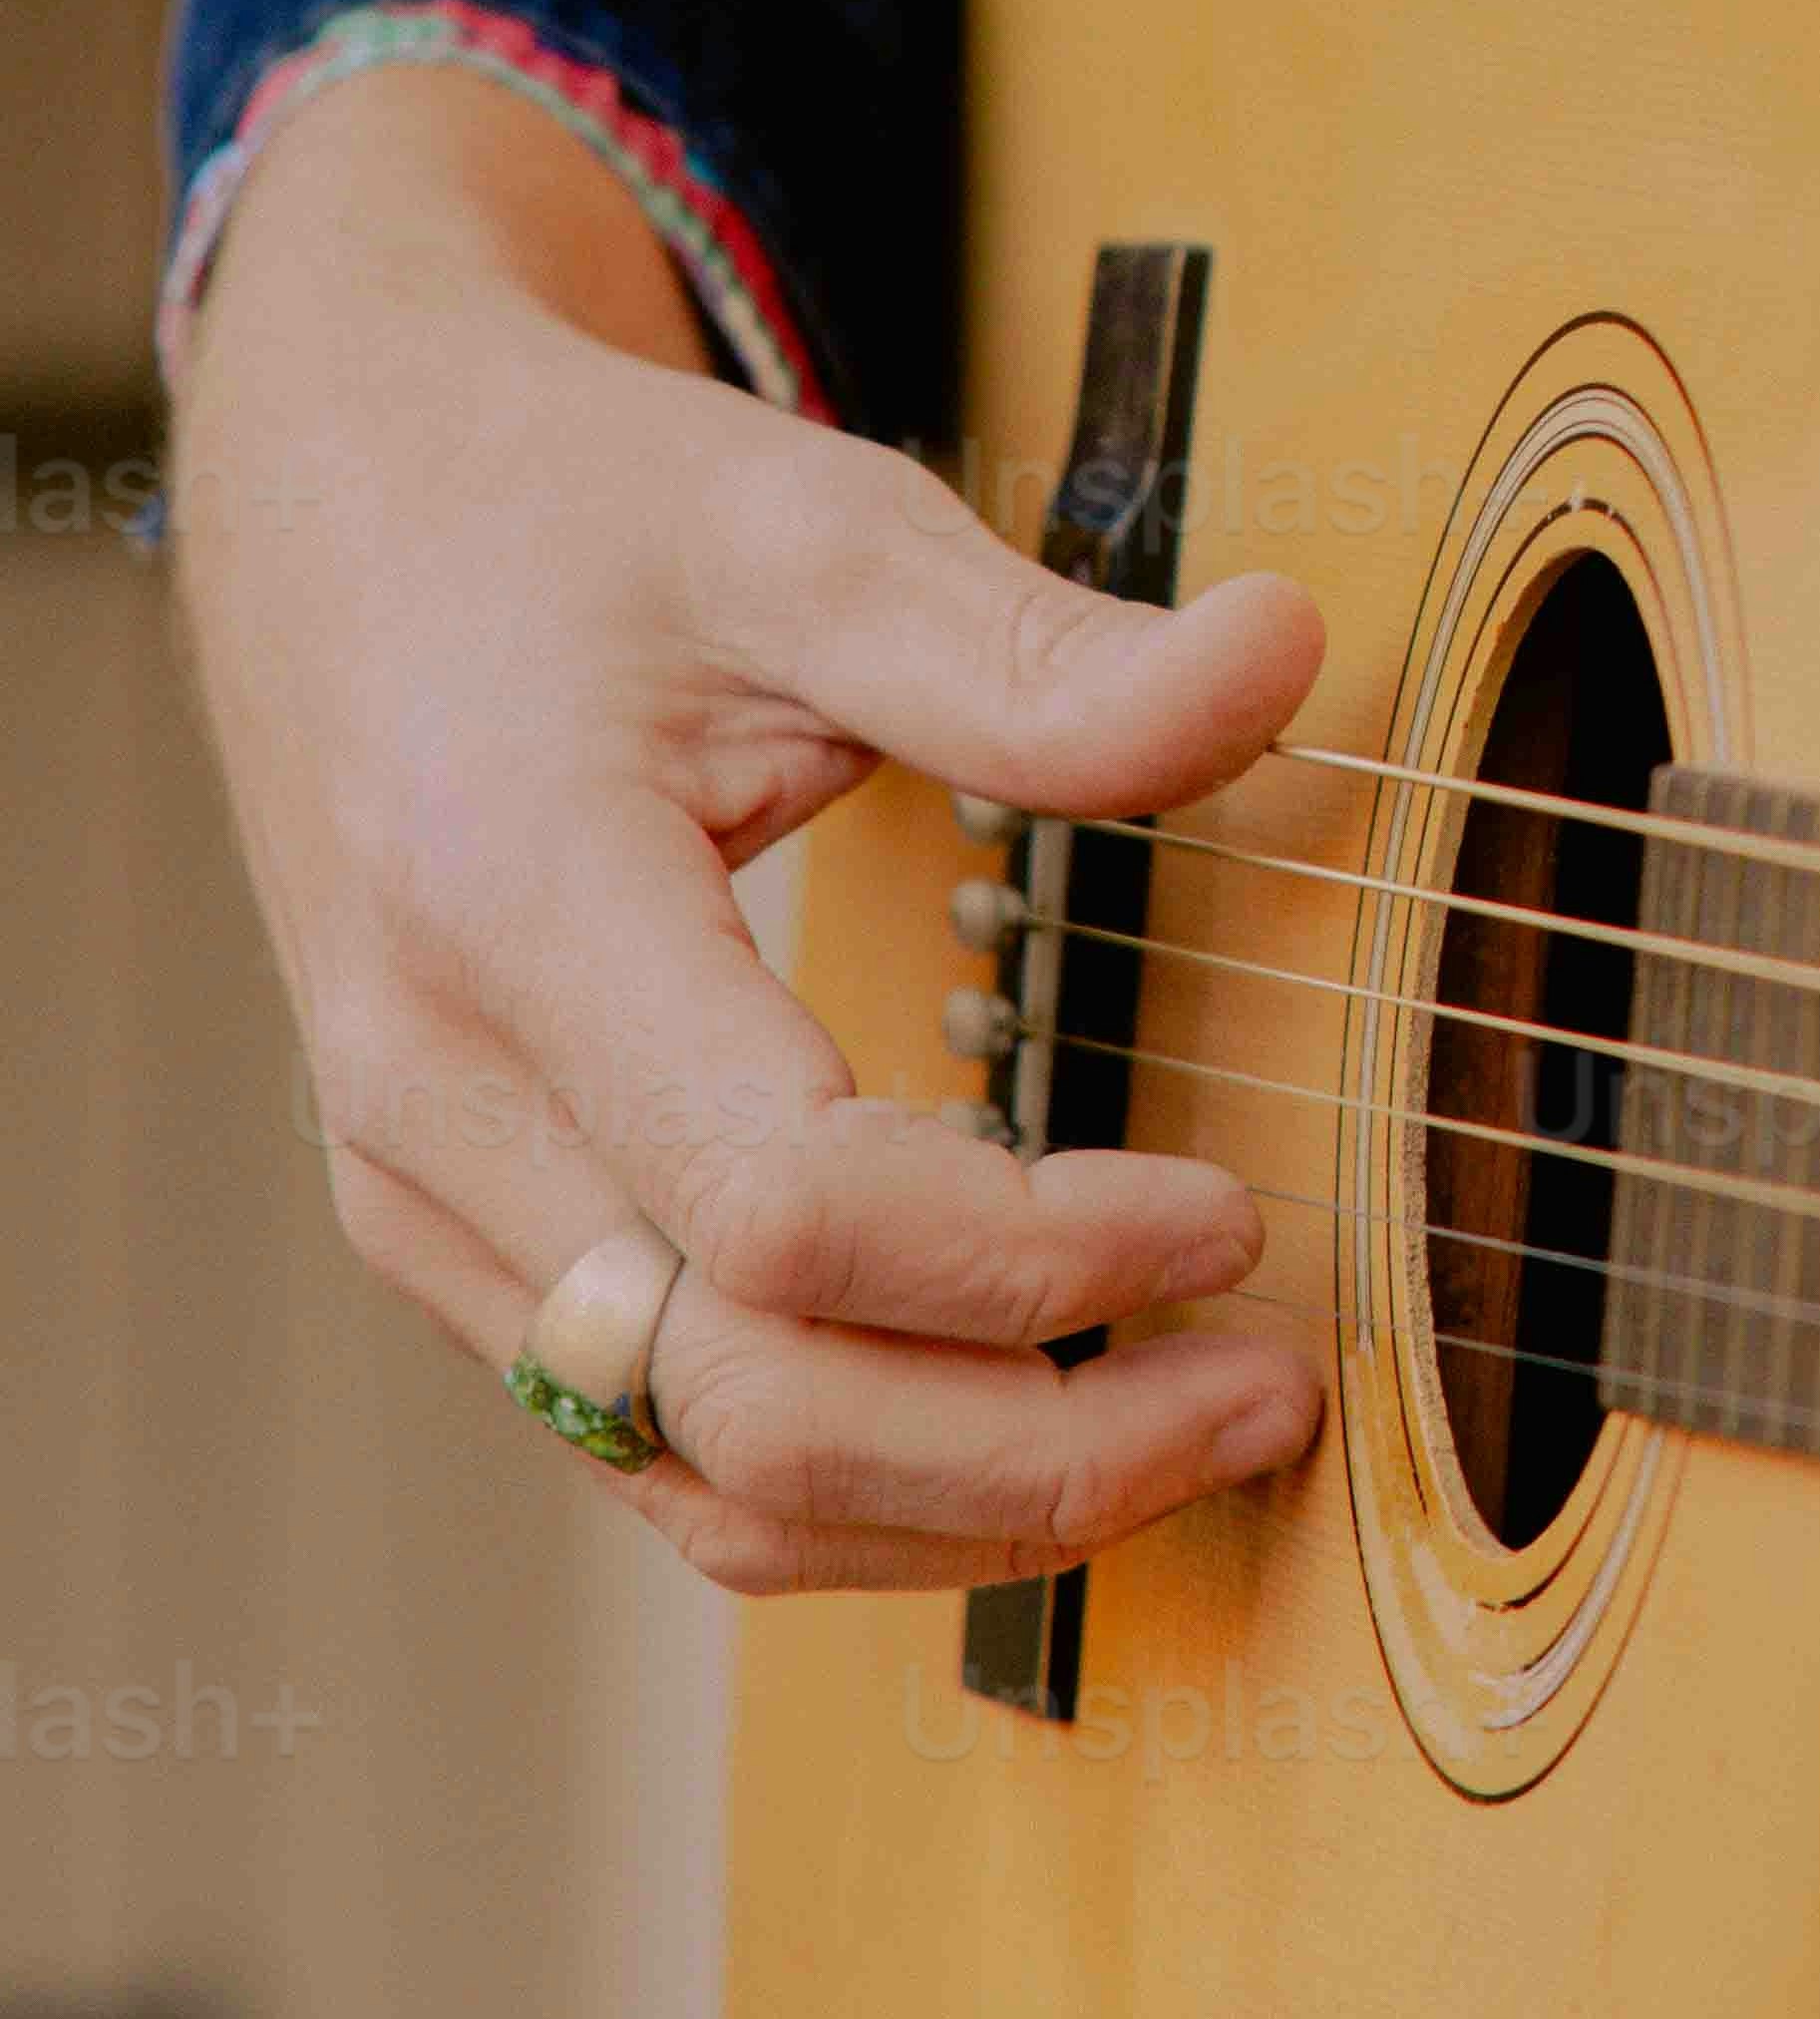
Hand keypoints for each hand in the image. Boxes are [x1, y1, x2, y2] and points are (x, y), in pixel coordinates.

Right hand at [172, 60, 1328, 1598]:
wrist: (336, 522)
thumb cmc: (569, 515)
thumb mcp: (808, 528)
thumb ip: (1038, 647)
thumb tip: (1284, 660)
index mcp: (514, 912)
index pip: (787, 1206)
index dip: (1035, 1255)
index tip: (1231, 1208)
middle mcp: (435, 1102)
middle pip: (745, 1406)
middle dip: (1038, 1448)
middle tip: (1272, 1387)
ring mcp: (424, 1199)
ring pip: (696, 1480)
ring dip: (961, 1503)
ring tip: (1191, 1425)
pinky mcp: (456, 1241)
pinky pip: (655, 1443)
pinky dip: (857, 1477)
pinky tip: (1029, 1412)